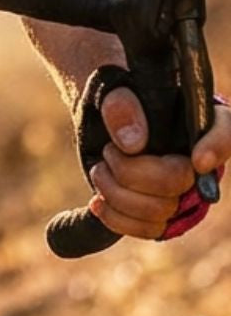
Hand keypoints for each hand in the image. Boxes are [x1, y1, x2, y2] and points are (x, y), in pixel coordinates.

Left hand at [89, 88, 230, 239]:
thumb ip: (120, 104)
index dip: (217, 147)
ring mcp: (181, 187)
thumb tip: (133, 143)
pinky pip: (150, 228)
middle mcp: (196, 155)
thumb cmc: (109, 95)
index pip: (225, 128)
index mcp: (194, 115)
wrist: (96, 115)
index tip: (198, 160)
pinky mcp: (163, 210)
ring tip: (99, 170)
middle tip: (108, 152)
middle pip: (182, 179)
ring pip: (162, 210)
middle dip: (134, 172)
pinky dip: (118, 219)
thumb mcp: (108, 87)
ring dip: (119, 195)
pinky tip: (98, 202)